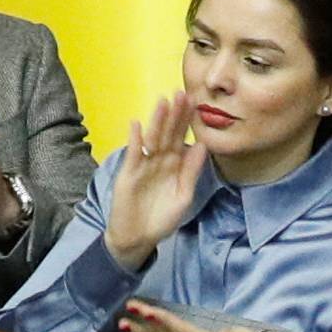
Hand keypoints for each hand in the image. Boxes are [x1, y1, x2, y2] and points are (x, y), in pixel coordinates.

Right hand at [105, 92, 206, 269]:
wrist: (138, 237)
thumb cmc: (162, 218)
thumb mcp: (183, 195)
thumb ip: (191, 171)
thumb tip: (203, 146)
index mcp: (174, 166)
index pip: (181, 139)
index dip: (187, 122)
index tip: (196, 103)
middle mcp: (159, 162)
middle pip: (168, 134)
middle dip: (175, 115)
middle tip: (182, 93)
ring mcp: (143, 166)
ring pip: (152, 140)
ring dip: (157, 121)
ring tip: (163, 103)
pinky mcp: (128, 174)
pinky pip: (133, 155)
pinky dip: (135, 140)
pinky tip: (137, 125)